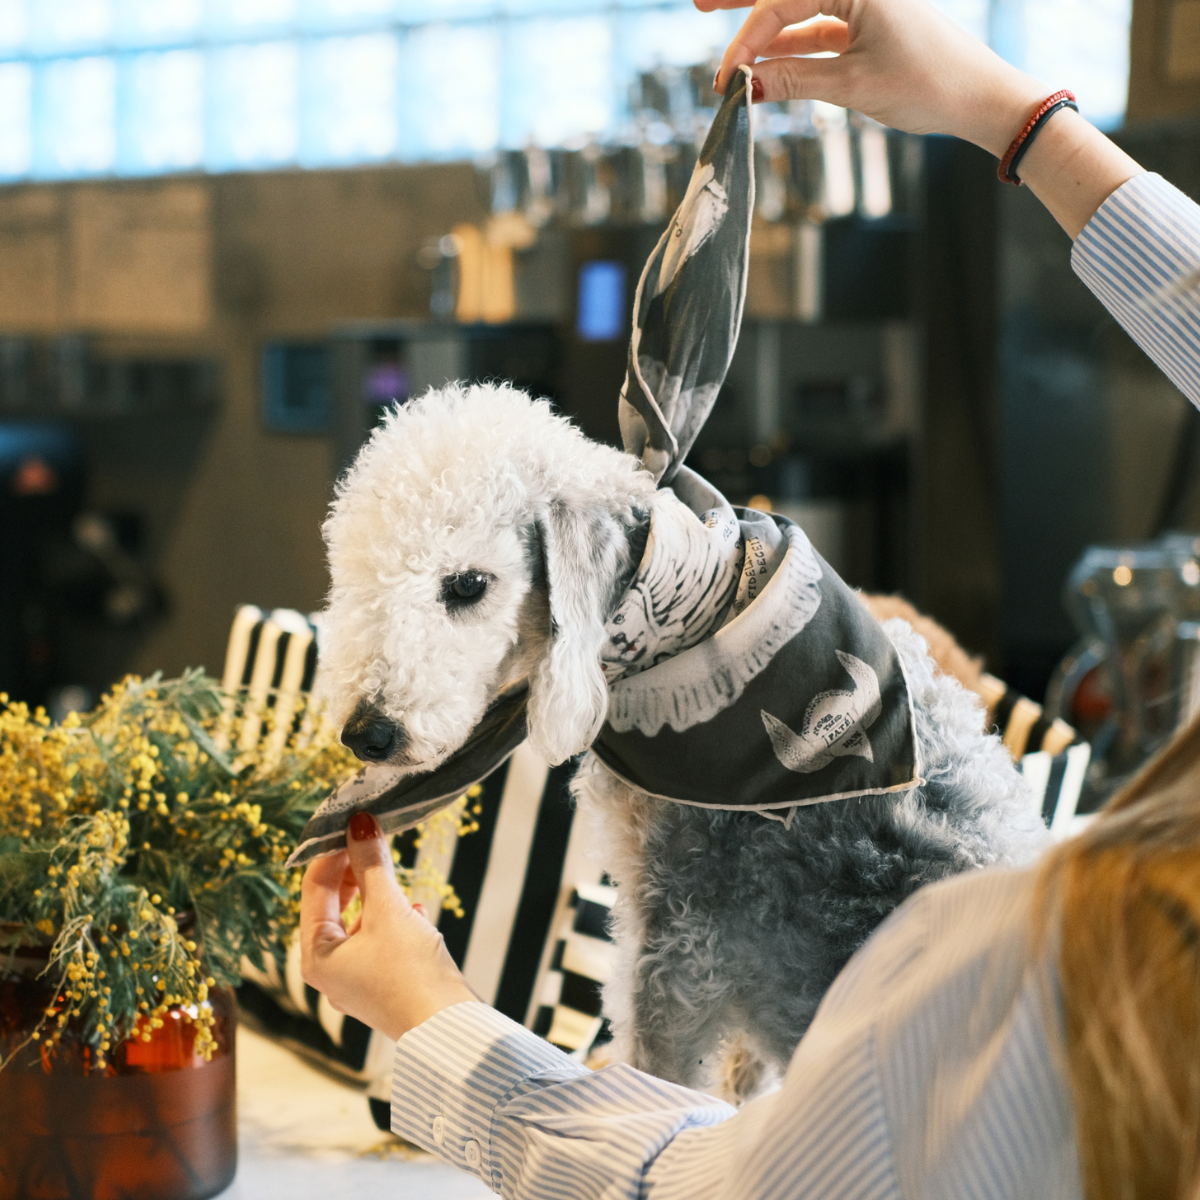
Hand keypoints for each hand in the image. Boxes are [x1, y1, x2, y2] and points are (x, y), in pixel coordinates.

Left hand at [300, 812, 476, 1041]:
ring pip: (359, 920)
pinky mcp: (383, 982)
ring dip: (377, 892)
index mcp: (316, 955)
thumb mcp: (389, 910)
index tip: (354, 822)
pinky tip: (415, 911)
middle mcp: (329, 969)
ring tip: (394, 873)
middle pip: (334, 904)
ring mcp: (356, 978)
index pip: (314, 888)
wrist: (448, 1029)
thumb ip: (372, 865)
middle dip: (355, 870)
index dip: (333, 851)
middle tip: (374, 839)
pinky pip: (379, 938)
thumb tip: (360, 823)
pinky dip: (393, 918)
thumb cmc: (411, 973)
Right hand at [703, 0, 1044, 156]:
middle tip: (698, 2)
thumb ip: (794, 81)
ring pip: (799, 12)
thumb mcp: (852, 86)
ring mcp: (863, 6)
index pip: (783, 3)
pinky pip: (817, 33)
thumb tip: (744, 86)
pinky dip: (789, 49)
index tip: (725, 77)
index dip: (747, 39)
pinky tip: (760, 63)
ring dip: (763, 30)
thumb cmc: (928, 84)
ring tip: (722, 36)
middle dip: (743, 2)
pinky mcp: (867, 29)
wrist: (980, 99)